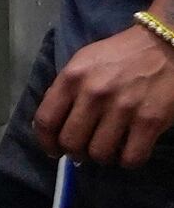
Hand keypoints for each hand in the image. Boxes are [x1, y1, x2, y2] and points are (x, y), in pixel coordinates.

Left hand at [38, 23, 173, 164]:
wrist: (163, 46)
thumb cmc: (120, 55)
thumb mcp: (84, 62)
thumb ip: (66, 89)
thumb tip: (52, 123)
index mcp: (72, 77)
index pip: (45, 120)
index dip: (46, 142)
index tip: (53, 150)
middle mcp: (94, 93)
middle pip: (71, 141)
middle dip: (75, 152)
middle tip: (84, 150)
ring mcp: (123, 108)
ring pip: (99, 153)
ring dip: (102, 157)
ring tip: (108, 149)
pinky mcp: (150, 121)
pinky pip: (131, 158)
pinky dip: (127, 161)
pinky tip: (128, 151)